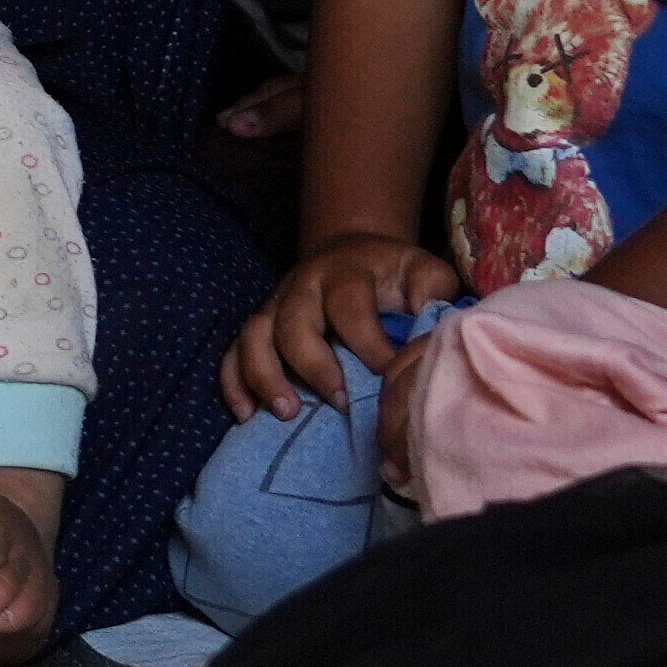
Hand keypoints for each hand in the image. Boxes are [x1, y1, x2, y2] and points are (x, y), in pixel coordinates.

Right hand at [221, 225, 454, 420]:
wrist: (350, 251)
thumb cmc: (393, 274)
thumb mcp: (421, 270)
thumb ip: (434, 290)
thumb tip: (431, 321)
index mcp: (345, 272)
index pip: (349, 306)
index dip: (368, 343)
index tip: (389, 376)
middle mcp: (302, 286)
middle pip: (293, 323)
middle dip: (314, 366)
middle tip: (340, 402)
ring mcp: (274, 306)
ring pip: (253, 337)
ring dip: (265, 376)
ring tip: (287, 413)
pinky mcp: (258, 327)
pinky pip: (232, 353)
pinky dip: (234, 384)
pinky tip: (247, 415)